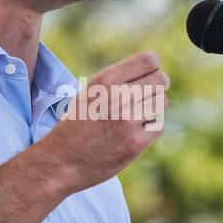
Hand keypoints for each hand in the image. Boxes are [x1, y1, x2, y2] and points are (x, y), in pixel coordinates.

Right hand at [40, 51, 169, 192]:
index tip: (149, 73)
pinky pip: (158, 126)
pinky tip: (134, 131)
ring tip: (138, 113)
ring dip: (154, 106)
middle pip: (161, 80)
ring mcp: (128, 121)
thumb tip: (154, 72)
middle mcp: (118, 97)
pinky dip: (150, 128)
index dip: (153, 65)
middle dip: (159, 85)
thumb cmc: (75, 124)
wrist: (60, 162)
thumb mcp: (90, 93)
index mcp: (104, 80)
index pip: (149, 60)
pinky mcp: (136, 143)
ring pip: (162, 103)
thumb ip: (118, 81)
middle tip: (149, 93)